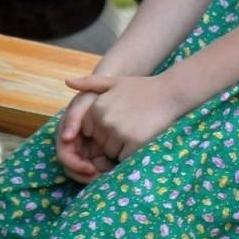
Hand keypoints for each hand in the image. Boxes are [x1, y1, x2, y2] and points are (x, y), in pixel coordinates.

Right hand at [55, 91, 111, 183]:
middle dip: (84, 175)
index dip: (75, 165)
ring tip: (109, 177)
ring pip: (85, 168)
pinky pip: (99, 165)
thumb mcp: (86, 101)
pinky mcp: (100, 149)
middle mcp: (75, 141)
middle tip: (100, 179)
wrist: (118, 90)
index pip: (65, 156)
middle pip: (73, 167)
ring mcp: (87, 146)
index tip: (90, 169)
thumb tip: (66, 138)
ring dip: (94, 176)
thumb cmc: (99, 94)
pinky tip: (116, 171)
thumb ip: (74, 116)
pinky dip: (104, 170)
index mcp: (68, 132)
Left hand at [68, 73, 193, 163]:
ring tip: (137, 132)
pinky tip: (141, 139)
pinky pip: (124, 157)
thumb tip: (67, 81)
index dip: (104, 130)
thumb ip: (90, 82)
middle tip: (131, 126)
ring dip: (122, 148)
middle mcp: (105, 120)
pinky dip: (131, 153)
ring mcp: (119, 131)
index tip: (119, 121)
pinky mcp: (134, 141)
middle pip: (100, 143)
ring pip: (111, 152)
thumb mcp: (115, 81)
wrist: (172, 92)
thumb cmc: (144, 87)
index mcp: (97, 108)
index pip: (90, 131)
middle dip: (112, 140)